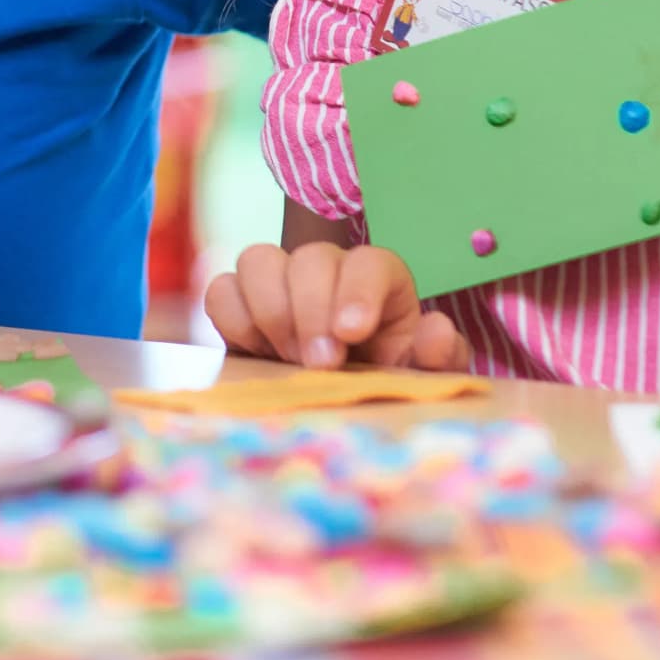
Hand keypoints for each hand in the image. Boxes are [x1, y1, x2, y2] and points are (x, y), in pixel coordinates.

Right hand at [203, 240, 461, 370]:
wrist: (338, 401)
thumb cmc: (384, 381)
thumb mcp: (420, 376)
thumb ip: (438, 357)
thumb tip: (436, 331)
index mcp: (379, 282)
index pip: (369, 263)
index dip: (358, 291)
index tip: (352, 333)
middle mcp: (327, 271)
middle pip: (310, 258)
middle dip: (311, 311)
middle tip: (320, 363)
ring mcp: (279, 282)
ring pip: (258, 259)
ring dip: (271, 310)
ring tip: (287, 359)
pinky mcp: (239, 304)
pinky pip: (222, 290)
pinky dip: (234, 319)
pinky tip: (258, 354)